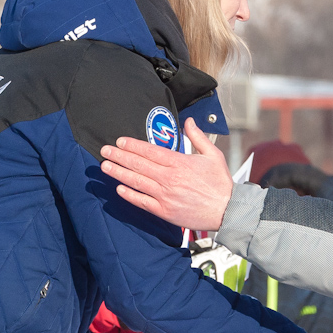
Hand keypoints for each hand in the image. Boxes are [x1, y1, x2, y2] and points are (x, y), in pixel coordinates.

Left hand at [100, 118, 232, 231]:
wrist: (227, 210)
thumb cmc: (221, 183)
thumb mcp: (213, 154)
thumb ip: (197, 137)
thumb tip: (189, 121)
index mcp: (179, 162)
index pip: (150, 151)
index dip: (132, 145)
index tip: (120, 141)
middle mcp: (169, 178)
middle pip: (138, 164)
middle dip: (119, 156)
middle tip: (104, 151)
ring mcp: (165, 195)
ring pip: (136, 182)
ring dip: (119, 173)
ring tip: (105, 167)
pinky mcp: (164, 211)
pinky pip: (142, 201)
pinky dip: (129, 195)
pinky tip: (119, 188)